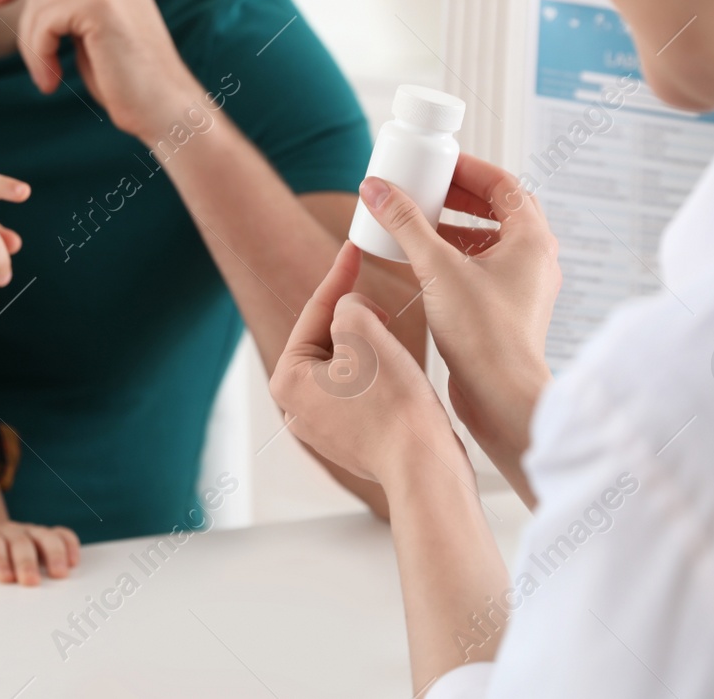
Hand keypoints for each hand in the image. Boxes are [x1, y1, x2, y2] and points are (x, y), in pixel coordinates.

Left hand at [0, 0, 201, 138]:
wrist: (166, 110)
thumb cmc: (129, 84)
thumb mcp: (93, 36)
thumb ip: (70, 11)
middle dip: (26, 23)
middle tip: (38, 65)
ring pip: (38, 2)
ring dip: (33, 48)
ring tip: (49, 79)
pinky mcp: (101, 5)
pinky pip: (45, 21)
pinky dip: (38, 54)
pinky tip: (53, 80)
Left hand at [0, 521, 80, 586]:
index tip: (5, 578)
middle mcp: (11, 532)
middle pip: (20, 542)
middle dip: (27, 561)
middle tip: (31, 582)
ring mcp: (31, 533)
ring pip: (45, 536)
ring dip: (53, 553)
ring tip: (60, 574)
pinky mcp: (47, 536)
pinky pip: (62, 534)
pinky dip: (70, 544)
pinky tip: (74, 562)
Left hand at [270, 244, 465, 484]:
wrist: (424, 465)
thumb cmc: (393, 404)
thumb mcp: (363, 331)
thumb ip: (348, 305)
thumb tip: (353, 312)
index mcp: (288, 379)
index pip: (315, 313)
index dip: (339, 276)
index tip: (352, 248)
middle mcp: (296, 406)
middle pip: (330, 338)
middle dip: (360, 322)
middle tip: (387, 316)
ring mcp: (323, 425)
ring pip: (350, 363)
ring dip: (374, 349)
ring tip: (396, 355)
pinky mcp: (353, 436)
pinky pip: (364, 389)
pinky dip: (382, 375)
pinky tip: (402, 380)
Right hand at [358, 156, 558, 496]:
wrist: (502, 399)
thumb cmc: (485, 336)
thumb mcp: (436, 268)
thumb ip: (404, 224)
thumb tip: (376, 189)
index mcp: (532, 239)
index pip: (503, 184)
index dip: (467, 169)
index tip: (436, 163)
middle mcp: (535, 259)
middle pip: (497, 209)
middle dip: (458, 196)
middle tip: (424, 188)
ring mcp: (523, 286)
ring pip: (489, 241)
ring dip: (453, 226)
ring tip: (417, 222)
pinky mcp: (506, 310)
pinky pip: (482, 268)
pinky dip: (454, 257)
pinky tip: (422, 262)